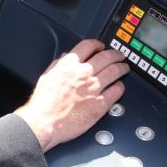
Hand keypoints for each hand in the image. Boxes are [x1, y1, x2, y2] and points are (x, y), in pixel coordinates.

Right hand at [14, 40, 128, 152]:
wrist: (44, 122)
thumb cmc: (43, 103)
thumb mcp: (46, 77)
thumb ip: (57, 65)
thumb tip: (65, 58)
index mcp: (68, 65)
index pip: (88, 46)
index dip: (97, 44)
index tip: (101, 46)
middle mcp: (82, 74)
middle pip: (106, 57)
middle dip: (115, 54)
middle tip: (119, 56)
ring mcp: (93, 88)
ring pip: (114, 71)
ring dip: (122, 68)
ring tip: (124, 68)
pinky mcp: (100, 104)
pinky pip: (116, 91)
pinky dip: (120, 87)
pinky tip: (119, 86)